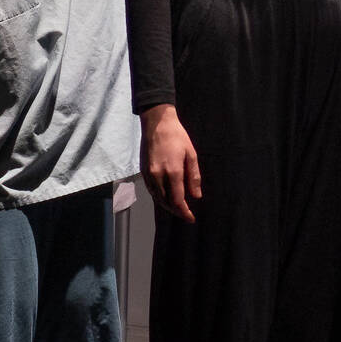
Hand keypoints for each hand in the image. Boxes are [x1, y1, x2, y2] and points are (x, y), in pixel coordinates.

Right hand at [142, 104, 201, 222]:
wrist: (157, 123)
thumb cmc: (177, 136)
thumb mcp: (191, 154)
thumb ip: (194, 177)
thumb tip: (196, 196)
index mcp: (172, 171)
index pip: (178, 200)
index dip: (184, 212)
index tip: (191, 218)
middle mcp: (158, 175)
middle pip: (166, 202)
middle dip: (176, 211)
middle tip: (186, 214)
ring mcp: (149, 174)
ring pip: (157, 198)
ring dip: (167, 206)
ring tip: (177, 208)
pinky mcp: (143, 171)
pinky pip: (151, 190)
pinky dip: (159, 197)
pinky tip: (166, 197)